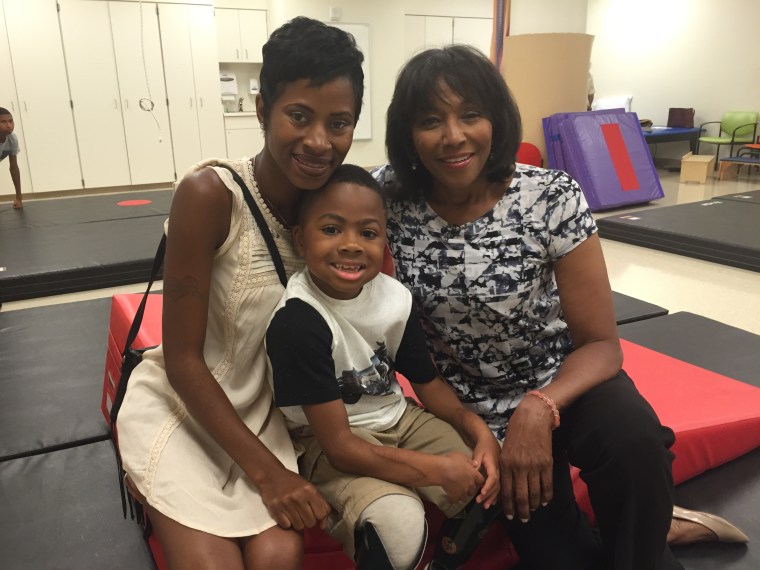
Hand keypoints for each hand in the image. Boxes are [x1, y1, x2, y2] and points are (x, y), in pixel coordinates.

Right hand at [257, 467, 330, 530]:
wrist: (271, 475)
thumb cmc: (292, 482)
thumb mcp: (309, 487)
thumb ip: (320, 504)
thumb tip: (324, 526)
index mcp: (309, 490)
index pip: (321, 514)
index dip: (319, 516)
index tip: (314, 512)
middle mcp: (298, 497)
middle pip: (310, 523)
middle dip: (308, 520)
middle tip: (304, 514)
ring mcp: (286, 504)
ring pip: (299, 526)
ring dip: (298, 523)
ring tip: (295, 514)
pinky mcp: (275, 509)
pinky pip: (286, 526)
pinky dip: (287, 523)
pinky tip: (286, 515)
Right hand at [438, 452, 484, 502]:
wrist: (442, 470)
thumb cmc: (451, 461)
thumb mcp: (462, 457)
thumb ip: (470, 461)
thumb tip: (475, 464)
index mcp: (474, 475)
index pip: (481, 480)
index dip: (477, 480)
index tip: (473, 479)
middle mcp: (470, 485)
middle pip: (473, 490)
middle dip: (469, 488)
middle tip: (463, 484)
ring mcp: (463, 492)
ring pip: (465, 496)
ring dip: (462, 494)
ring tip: (456, 490)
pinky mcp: (455, 496)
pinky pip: (455, 500)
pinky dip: (453, 498)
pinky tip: (449, 495)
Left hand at [472, 434, 500, 508]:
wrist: (490, 441)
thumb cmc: (483, 447)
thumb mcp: (478, 452)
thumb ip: (476, 461)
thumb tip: (474, 469)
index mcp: (494, 464)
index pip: (493, 477)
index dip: (488, 486)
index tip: (482, 493)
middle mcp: (500, 470)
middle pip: (497, 485)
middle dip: (489, 495)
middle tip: (479, 502)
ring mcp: (502, 473)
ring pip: (499, 488)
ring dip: (492, 497)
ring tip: (485, 506)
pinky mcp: (501, 475)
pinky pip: (500, 487)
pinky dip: (496, 495)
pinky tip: (492, 502)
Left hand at [499, 397, 553, 522]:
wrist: (532, 418)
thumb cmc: (516, 432)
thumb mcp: (505, 449)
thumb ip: (506, 468)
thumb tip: (506, 486)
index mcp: (505, 464)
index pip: (506, 491)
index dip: (508, 506)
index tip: (510, 516)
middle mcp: (518, 467)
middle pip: (520, 496)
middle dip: (521, 511)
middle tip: (523, 520)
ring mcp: (533, 466)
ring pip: (534, 493)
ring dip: (533, 506)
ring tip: (533, 511)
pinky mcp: (546, 463)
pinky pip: (547, 485)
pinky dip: (546, 496)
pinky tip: (544, 502)